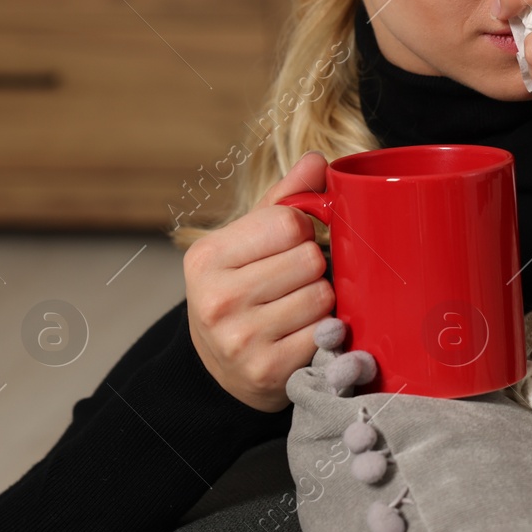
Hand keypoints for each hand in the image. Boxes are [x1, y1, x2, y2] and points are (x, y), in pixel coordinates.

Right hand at [182, 151, 334, 411]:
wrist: (224, 364)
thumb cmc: (243, 289)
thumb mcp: (250, 241)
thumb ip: (285, 199)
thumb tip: (318, 160)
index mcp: (206, 258)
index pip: (287, 222)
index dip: (302, 231)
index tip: (290, 245)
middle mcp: (217, 299)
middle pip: (309, 259)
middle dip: (313, 267)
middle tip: (294, 281)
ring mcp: (240, 339)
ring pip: (322, 296)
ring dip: (322, 300)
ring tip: (298, 307)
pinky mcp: (267, 371)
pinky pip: (325, 333)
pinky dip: (325, 331)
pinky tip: (303, 334)